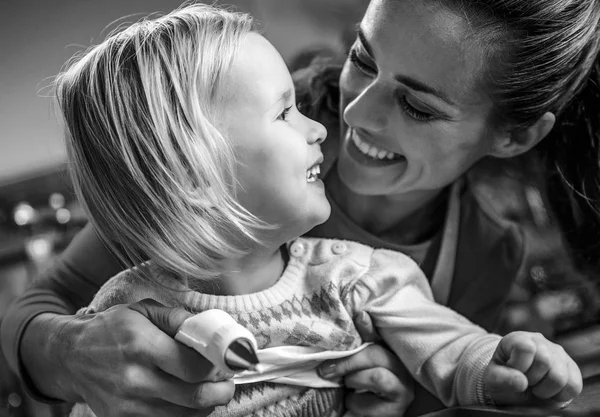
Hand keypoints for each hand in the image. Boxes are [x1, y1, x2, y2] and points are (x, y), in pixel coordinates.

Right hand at [26, 299, 233, 416]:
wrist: (70, 356)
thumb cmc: (111, 329)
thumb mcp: (142, 311)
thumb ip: (177, 318)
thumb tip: (209, 328)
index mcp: (142, 346)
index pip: (193, 367)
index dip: (218, 367)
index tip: (229, 362)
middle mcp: (135, 379)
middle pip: (194, 397)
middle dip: (222, 392)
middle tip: (228, 382)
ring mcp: (128, 405)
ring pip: (184, 415)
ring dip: (206, 405)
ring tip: (212, 390)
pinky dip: (185, 414)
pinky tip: (189, 400)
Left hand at [317, 311, 413, 416]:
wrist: (366, 416)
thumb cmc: (360, 387)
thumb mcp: (358, 364)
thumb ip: (359, 342)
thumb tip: (361, 314)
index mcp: (394, 355)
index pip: (381, 336)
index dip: (369, 327)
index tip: (359, 316)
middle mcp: (404, 372)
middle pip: (377, 354)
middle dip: (348, 361)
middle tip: (326, 369)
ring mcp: (403, 392)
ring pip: (376, 377)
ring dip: (354, 380)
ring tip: (348, 386)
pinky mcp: (395, 411)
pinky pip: (369, 402)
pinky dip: (354, 401)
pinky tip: (353, 402)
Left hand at [484, 331, 582, 407]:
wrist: (515, 385)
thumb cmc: (502, 378)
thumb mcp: (493, 378)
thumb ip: (502, 378)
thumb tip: (521, 382)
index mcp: (517, 338)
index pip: (526, 347)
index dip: (519, 366)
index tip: (514, 372)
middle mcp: (540, 341)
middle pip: (544, 362)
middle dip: (532, 379)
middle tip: (525, 381)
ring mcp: (558, 353)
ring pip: (560, 376)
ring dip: (545, 389)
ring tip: (536, 387)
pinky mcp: (571, 367)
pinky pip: (574, 386)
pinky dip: (560, 395)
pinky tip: (549, 391)